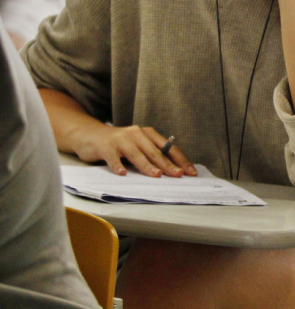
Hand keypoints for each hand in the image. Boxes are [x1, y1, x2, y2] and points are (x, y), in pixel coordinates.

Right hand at [72, 124, 196, 177]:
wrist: (90, 135)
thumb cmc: (119, 144)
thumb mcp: (138, 145)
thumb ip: (152, 154)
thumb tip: (172, 171)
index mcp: (148, 134)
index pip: (169, 148)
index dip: (180, 160)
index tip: (190, 172)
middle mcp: (136, 134)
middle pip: (155, 152)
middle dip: (168, 164)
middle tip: (178, 175)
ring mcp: (120, 139)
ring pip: (136, 154)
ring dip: (147, 165)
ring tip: (157, 175)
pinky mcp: (105, 146)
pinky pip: (113, 157)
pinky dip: (118, 165)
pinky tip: (122, 174)